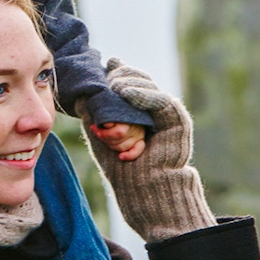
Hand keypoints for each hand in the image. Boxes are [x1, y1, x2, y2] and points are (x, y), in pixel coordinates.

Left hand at [79, 58, 215, 240]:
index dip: (115, 72)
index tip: (103, 66)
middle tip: (108, 85)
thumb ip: (92, 113)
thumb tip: (82, 91)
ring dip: (126, 90)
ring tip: (115, 89)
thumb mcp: (100, 136)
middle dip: (118, 81)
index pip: (127, 79)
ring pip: (144, 87)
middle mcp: (152, 108)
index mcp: (136, 109)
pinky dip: (142, 94)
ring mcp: (165, 113)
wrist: (142, 193)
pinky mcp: (177, 120)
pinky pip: (160, 101)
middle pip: (135, 79)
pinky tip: (125, 92)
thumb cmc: (122, 169)